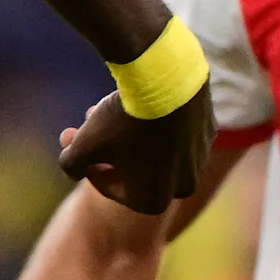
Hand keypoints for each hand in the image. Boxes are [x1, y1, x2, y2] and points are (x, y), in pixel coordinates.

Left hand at [56, 83, 212, 216]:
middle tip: (85, 121)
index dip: (89, 164)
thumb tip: (73, 169)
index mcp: (155, 200)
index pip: (112, 186)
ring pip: (154, 147)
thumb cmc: (122, 122)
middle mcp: (183, 185)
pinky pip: (174, 129)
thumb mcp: (81, 147)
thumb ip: (70, 165)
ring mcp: (200, 157)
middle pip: (134, 166)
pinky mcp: (208, 130)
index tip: (75, 142)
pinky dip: (154, 118)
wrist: (165, 79)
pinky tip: (136, 98)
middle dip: (107, 146)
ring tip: (104, 106)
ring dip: (127, 132)